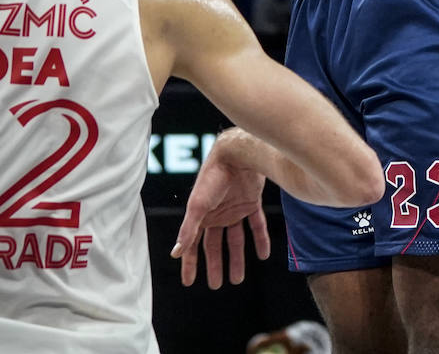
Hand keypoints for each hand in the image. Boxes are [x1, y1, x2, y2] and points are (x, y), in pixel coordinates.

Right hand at [171, 139, 269, 288]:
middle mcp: (217, 213)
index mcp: (201, 214)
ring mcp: (235, 208)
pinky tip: (263, 254)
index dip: (190, 262)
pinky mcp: (252, 202)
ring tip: (237, 279)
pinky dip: (260, 240)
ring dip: (237, 258)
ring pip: (235, 239)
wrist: (238, 154)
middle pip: (214, 244)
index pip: (193, 243)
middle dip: (214, 264)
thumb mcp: (198, 205)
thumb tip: (175, 252)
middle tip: (215, 285)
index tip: (189, 282)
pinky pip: (257, 225)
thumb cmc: (213, 176)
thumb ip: (188, 229)